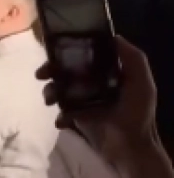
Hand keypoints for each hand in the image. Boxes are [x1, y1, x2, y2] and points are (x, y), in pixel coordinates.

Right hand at [35, 36, 155, 138]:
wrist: (130, 146)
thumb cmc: (136, 112)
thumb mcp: (142, 82)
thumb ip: (133, 59)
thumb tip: (114, 36)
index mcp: (105, 73)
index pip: (82, 55)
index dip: (68, 50)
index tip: (54, 47)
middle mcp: (91, 84)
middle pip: (64, 71)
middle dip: (49, 70)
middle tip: (41, 74)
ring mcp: (82, 101)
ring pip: (58, 90)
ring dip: (49, 92)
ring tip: (50, 99)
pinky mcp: (76, 118)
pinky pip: (61, 112)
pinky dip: (59, 115)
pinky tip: (63, 120)